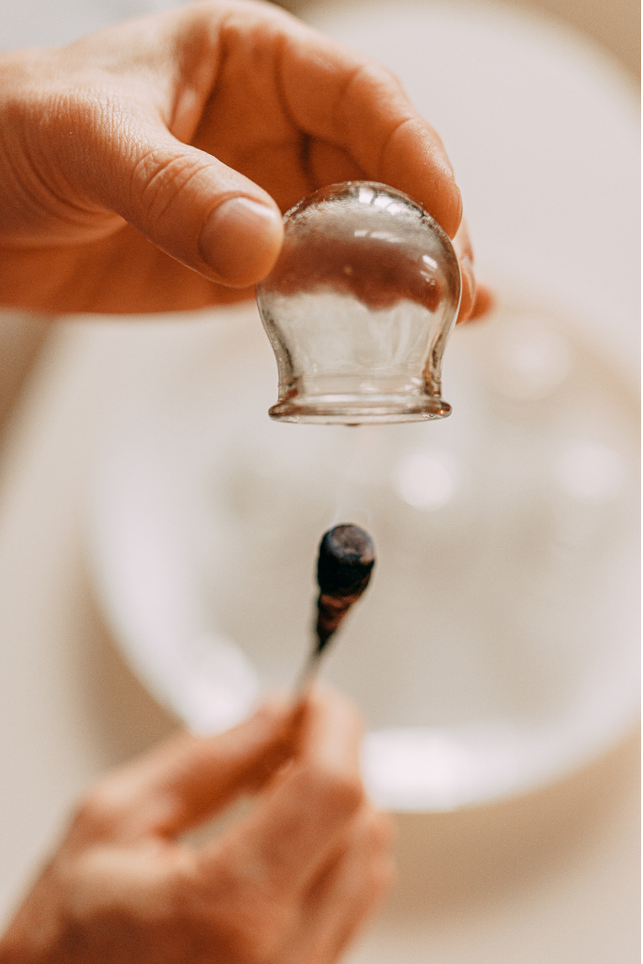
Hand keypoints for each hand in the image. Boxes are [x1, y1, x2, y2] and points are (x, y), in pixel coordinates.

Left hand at [0, 0, 487, 316]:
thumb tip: (263, 246)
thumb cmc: (14, 132)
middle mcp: (271, 129)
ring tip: (451, 315)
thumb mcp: (90, 140)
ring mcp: (262, 201)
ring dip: (411, 271)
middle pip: (381, 171)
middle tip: (455, 286)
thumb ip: (173, 188)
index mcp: (250, 61)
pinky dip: (364, 305)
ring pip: (362, 232)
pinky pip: (318, 283)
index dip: (413, 151)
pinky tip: (409, 326)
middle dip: (428, 227)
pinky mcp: (244, 268)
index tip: (443, 212)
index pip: (359, 96)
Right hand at [0, 689, 393, 962]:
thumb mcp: (114, 819)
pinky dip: (333, 848)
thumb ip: (207, 758)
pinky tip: (281, 833)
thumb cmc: (65, 938)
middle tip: (284, 735)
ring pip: (371, 860)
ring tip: (272, 788)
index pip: (330, 793)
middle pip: (363, 821)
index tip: (315, 699)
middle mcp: (281, 955)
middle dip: (331, 760)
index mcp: (226, 908)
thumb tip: (278, 713)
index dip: (333, 727)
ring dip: (335, 805)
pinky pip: (357, 900)